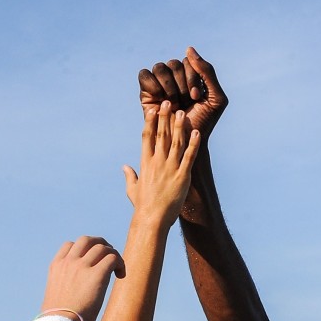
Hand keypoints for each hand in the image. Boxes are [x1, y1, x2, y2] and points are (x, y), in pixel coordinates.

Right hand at [40, 236, 124, 320]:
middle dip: (101, 244)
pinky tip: (121, 275)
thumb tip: (72, 296)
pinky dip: (120, 263)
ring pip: (102, 247)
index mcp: (57, 266)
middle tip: (109, 257)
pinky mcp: (97, 275)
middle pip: (88, 240)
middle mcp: (69, 262)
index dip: (84, 249)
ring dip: (113, 255)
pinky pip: (113, 258)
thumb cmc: (58, 318)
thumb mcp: (56, 295)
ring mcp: (82, 266)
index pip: (70, 245)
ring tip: (117, 269)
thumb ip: (64, 287)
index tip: (91, 260)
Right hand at [122, 101, 202, 223]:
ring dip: (179, 126)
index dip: (150, 121)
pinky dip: (193, 144)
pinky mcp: (182, 176)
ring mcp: (170, 168)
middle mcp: (157, 162)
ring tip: (183, 112)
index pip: (147, 136)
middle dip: (164, 117)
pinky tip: (196, 132)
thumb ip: (129, 175)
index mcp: (145, 162)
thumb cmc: (142, 206)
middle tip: (168, 102)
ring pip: (176, 142)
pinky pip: (189, 156)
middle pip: (161, 134)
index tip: (152, 109)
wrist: (152, 219)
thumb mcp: (132, 189)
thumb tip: (124, 167)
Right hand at [138, 47, 227, 142]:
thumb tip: (189, 49)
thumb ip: (208, 72)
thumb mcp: (215, 97)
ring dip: (169, 86)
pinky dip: (153, 85)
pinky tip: (161, 100)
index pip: (189, 61)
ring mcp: (160, 83)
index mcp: (191, 76)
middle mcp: (175, 77)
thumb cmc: (203, 122)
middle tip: (185, 102)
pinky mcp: (146, 92)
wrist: (188, 141)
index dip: (193, 77)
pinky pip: (144, 75)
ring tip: (174, 103)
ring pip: (160, 67)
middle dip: (182, 84)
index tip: (196, 97)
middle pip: (174, 63)